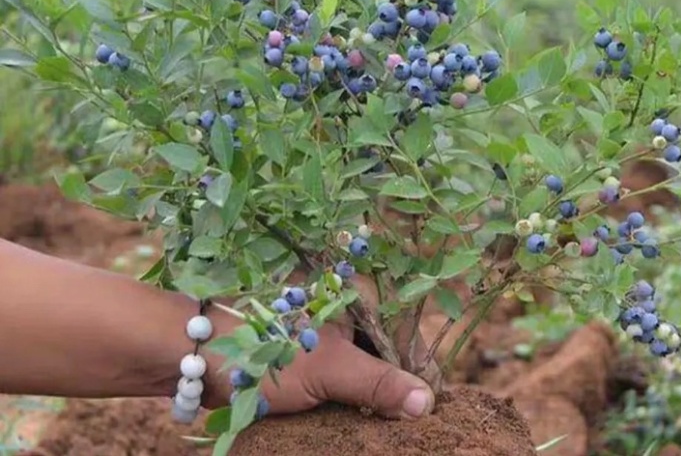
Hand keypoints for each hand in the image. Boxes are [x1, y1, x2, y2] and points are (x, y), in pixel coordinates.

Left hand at [204, 318, 434, 419]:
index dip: (421, 370)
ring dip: (379, 399)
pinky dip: (357, 402)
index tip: (430, 409)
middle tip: (414, 424)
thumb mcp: (330, 368)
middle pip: (391, 352)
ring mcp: (331, 338)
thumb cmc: (268, 352)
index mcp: (358, 298)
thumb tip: (426, 403)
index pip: (407, 332)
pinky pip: (348, 381)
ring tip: (394, 429)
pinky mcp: (315, 361)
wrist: (204, 359)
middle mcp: (349, 313)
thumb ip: (378, 383)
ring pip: (370, 369)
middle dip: (402, 388)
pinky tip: (365, 424)